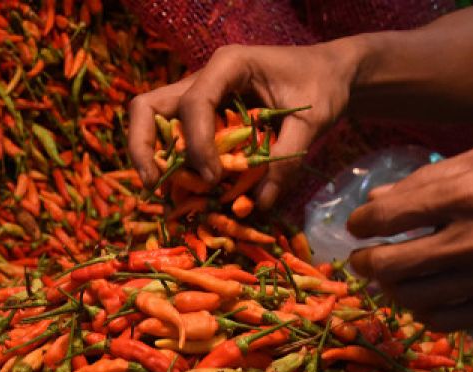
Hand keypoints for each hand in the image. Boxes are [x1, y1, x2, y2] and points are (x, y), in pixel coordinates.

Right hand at [127, 41, 361, 208]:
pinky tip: (189, 189)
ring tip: (168, 193)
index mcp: (230, 66)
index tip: (212, 179)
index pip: (194, 103)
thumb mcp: (313, 122)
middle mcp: (205, 78)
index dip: (195, 144)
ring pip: (153, 120)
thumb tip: (258, 204)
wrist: (329, 73)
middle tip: (155, 186)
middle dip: (143, 147)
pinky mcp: (204, 116)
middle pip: (149, 106)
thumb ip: (286, 160)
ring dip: (153, 157)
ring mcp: (200, 96)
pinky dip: (174, 164)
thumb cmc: (321, 86)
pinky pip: (174, 136)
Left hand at [348, 143, 472, 329]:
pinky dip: (423, 310)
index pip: (389, 216)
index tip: (360, 225)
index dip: (362, 223)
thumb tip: (377, 200)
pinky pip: (442, 320)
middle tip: (364, 259)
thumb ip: (432, 177)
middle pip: (391, 265)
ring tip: (394, 277)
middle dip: (366, 262)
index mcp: (470, 192)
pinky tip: (425, 296)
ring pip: (412, 297)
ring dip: (393, 288)